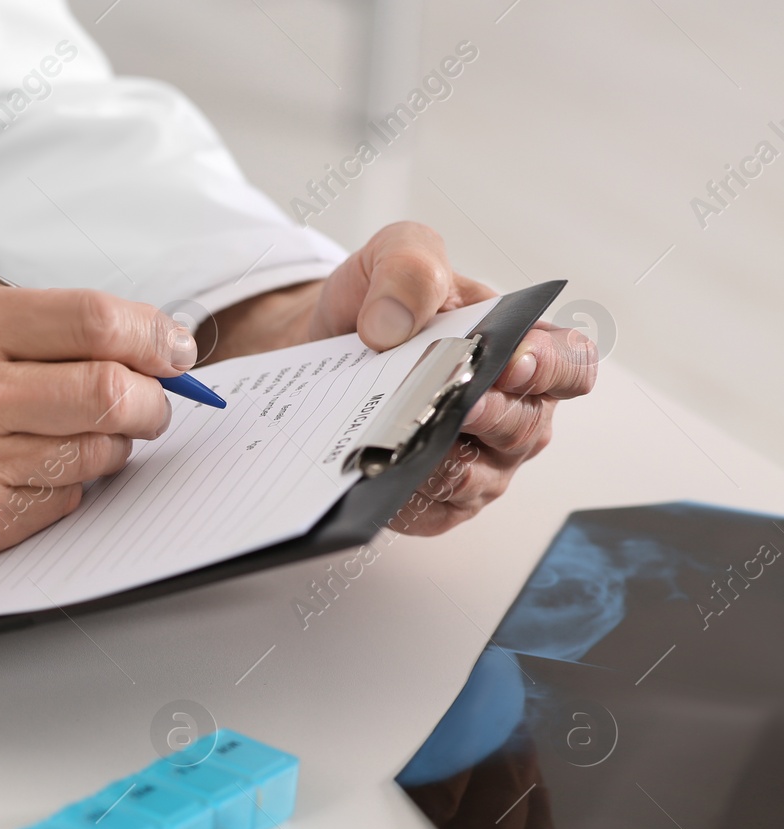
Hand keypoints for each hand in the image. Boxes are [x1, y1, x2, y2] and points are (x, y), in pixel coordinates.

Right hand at [0, 289, 194, 578]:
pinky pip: (63, 505)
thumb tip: (118, 340)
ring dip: (116, 448)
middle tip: (156, 403)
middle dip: (155, 402)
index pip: (98, 321)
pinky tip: (45, 474)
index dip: (156, 336)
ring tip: (94, 437)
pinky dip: (73, 490)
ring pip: (97, 456)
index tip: (175, 350)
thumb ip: (18, 329)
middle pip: (115, 393)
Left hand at [206, 221, 597, 534]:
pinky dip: (411, 496)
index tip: (514, 360)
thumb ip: (409, 267)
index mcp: (521, 346)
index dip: (553, 367)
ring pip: (482, 477)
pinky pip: (435, 509)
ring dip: (449, 462)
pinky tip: (384, 477)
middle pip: (527, 429)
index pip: (571, 364)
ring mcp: (477, 460)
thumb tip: (393, 325)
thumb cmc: (376, 303)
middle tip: (461, 405)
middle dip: (495, 417)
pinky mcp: (434, 499)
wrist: (318, 345)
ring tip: (412, 443)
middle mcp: (510, 410)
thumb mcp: (391, 256)